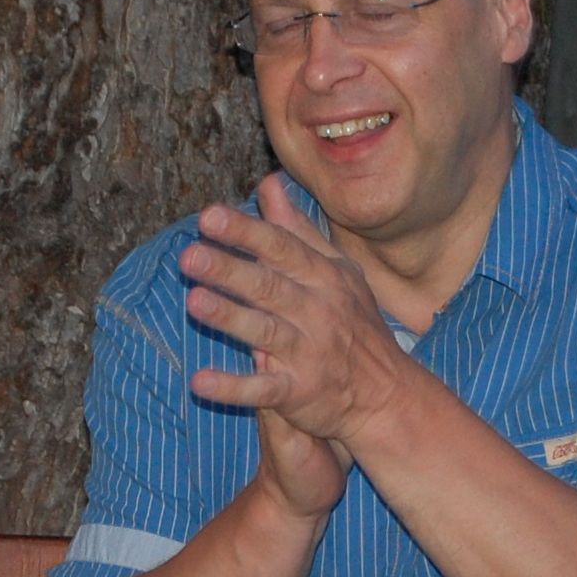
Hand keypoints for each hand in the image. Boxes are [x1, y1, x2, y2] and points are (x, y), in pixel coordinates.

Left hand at [181, 175, 410, 459]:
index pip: (280, 248)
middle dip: (230, 270)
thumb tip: (268, 183)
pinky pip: (263, 389)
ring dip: (230, 318)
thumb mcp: (337, 271)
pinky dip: (233, 388)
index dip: (246, 232)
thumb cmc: (355, 324)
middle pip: (268, 286)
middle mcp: (316, 312)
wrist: (387, 393)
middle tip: (189, 255)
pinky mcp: (298, 392)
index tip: (209, 216)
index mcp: (323, 278)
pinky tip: (200, 382)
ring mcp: (308, 354)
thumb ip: (297, 230)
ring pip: (265, 332)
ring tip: (194, 302)